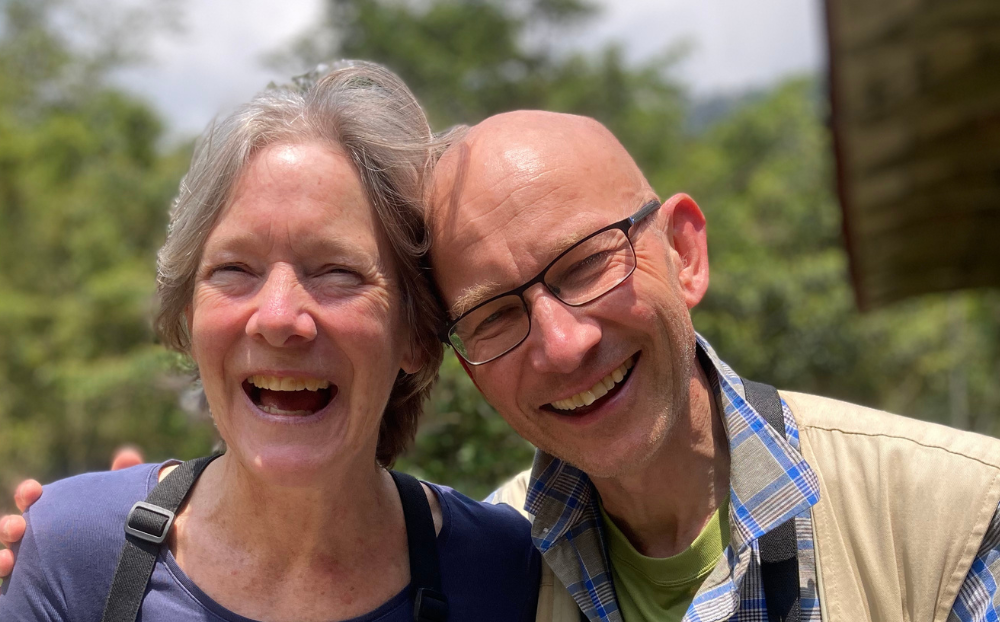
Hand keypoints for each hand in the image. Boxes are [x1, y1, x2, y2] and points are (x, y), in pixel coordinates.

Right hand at [0, 445, 144, 580]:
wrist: (137, 577)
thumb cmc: (126, 532)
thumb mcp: (128, 507)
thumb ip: (127, 481)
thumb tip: (126, 456)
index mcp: (56, 514)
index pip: (33, 501)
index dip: (28, 494)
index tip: (32, 491)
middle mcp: (41, 538)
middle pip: (15, 531)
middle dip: (10, 526)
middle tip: (17, 527)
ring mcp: (37, 563)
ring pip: (8, 559)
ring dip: (2, 557)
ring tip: (7, 559)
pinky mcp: (38, 588)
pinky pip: (15, 589)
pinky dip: (6, 581)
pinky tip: (10, 576)